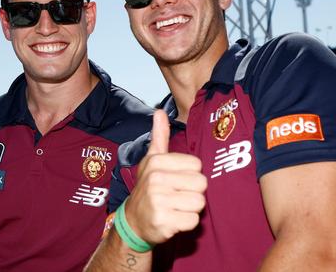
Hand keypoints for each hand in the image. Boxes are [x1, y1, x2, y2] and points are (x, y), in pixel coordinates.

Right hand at [124, 110, 206, 244]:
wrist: (134, 220)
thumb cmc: (149, 187)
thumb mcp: (152, 160)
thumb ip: (160, 136)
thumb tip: (159, 111)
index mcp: (157, 162)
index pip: (197, 165)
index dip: (190, 174)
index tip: (176, 180)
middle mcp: (156, 179)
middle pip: (201, 184)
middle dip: (193, 192)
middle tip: (176, 195)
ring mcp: (158, 201)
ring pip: (199, 203)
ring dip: (190, 208)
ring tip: (175, 207)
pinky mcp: (163, 221)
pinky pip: (193, 220)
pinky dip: (186, 223)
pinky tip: (173, 219)